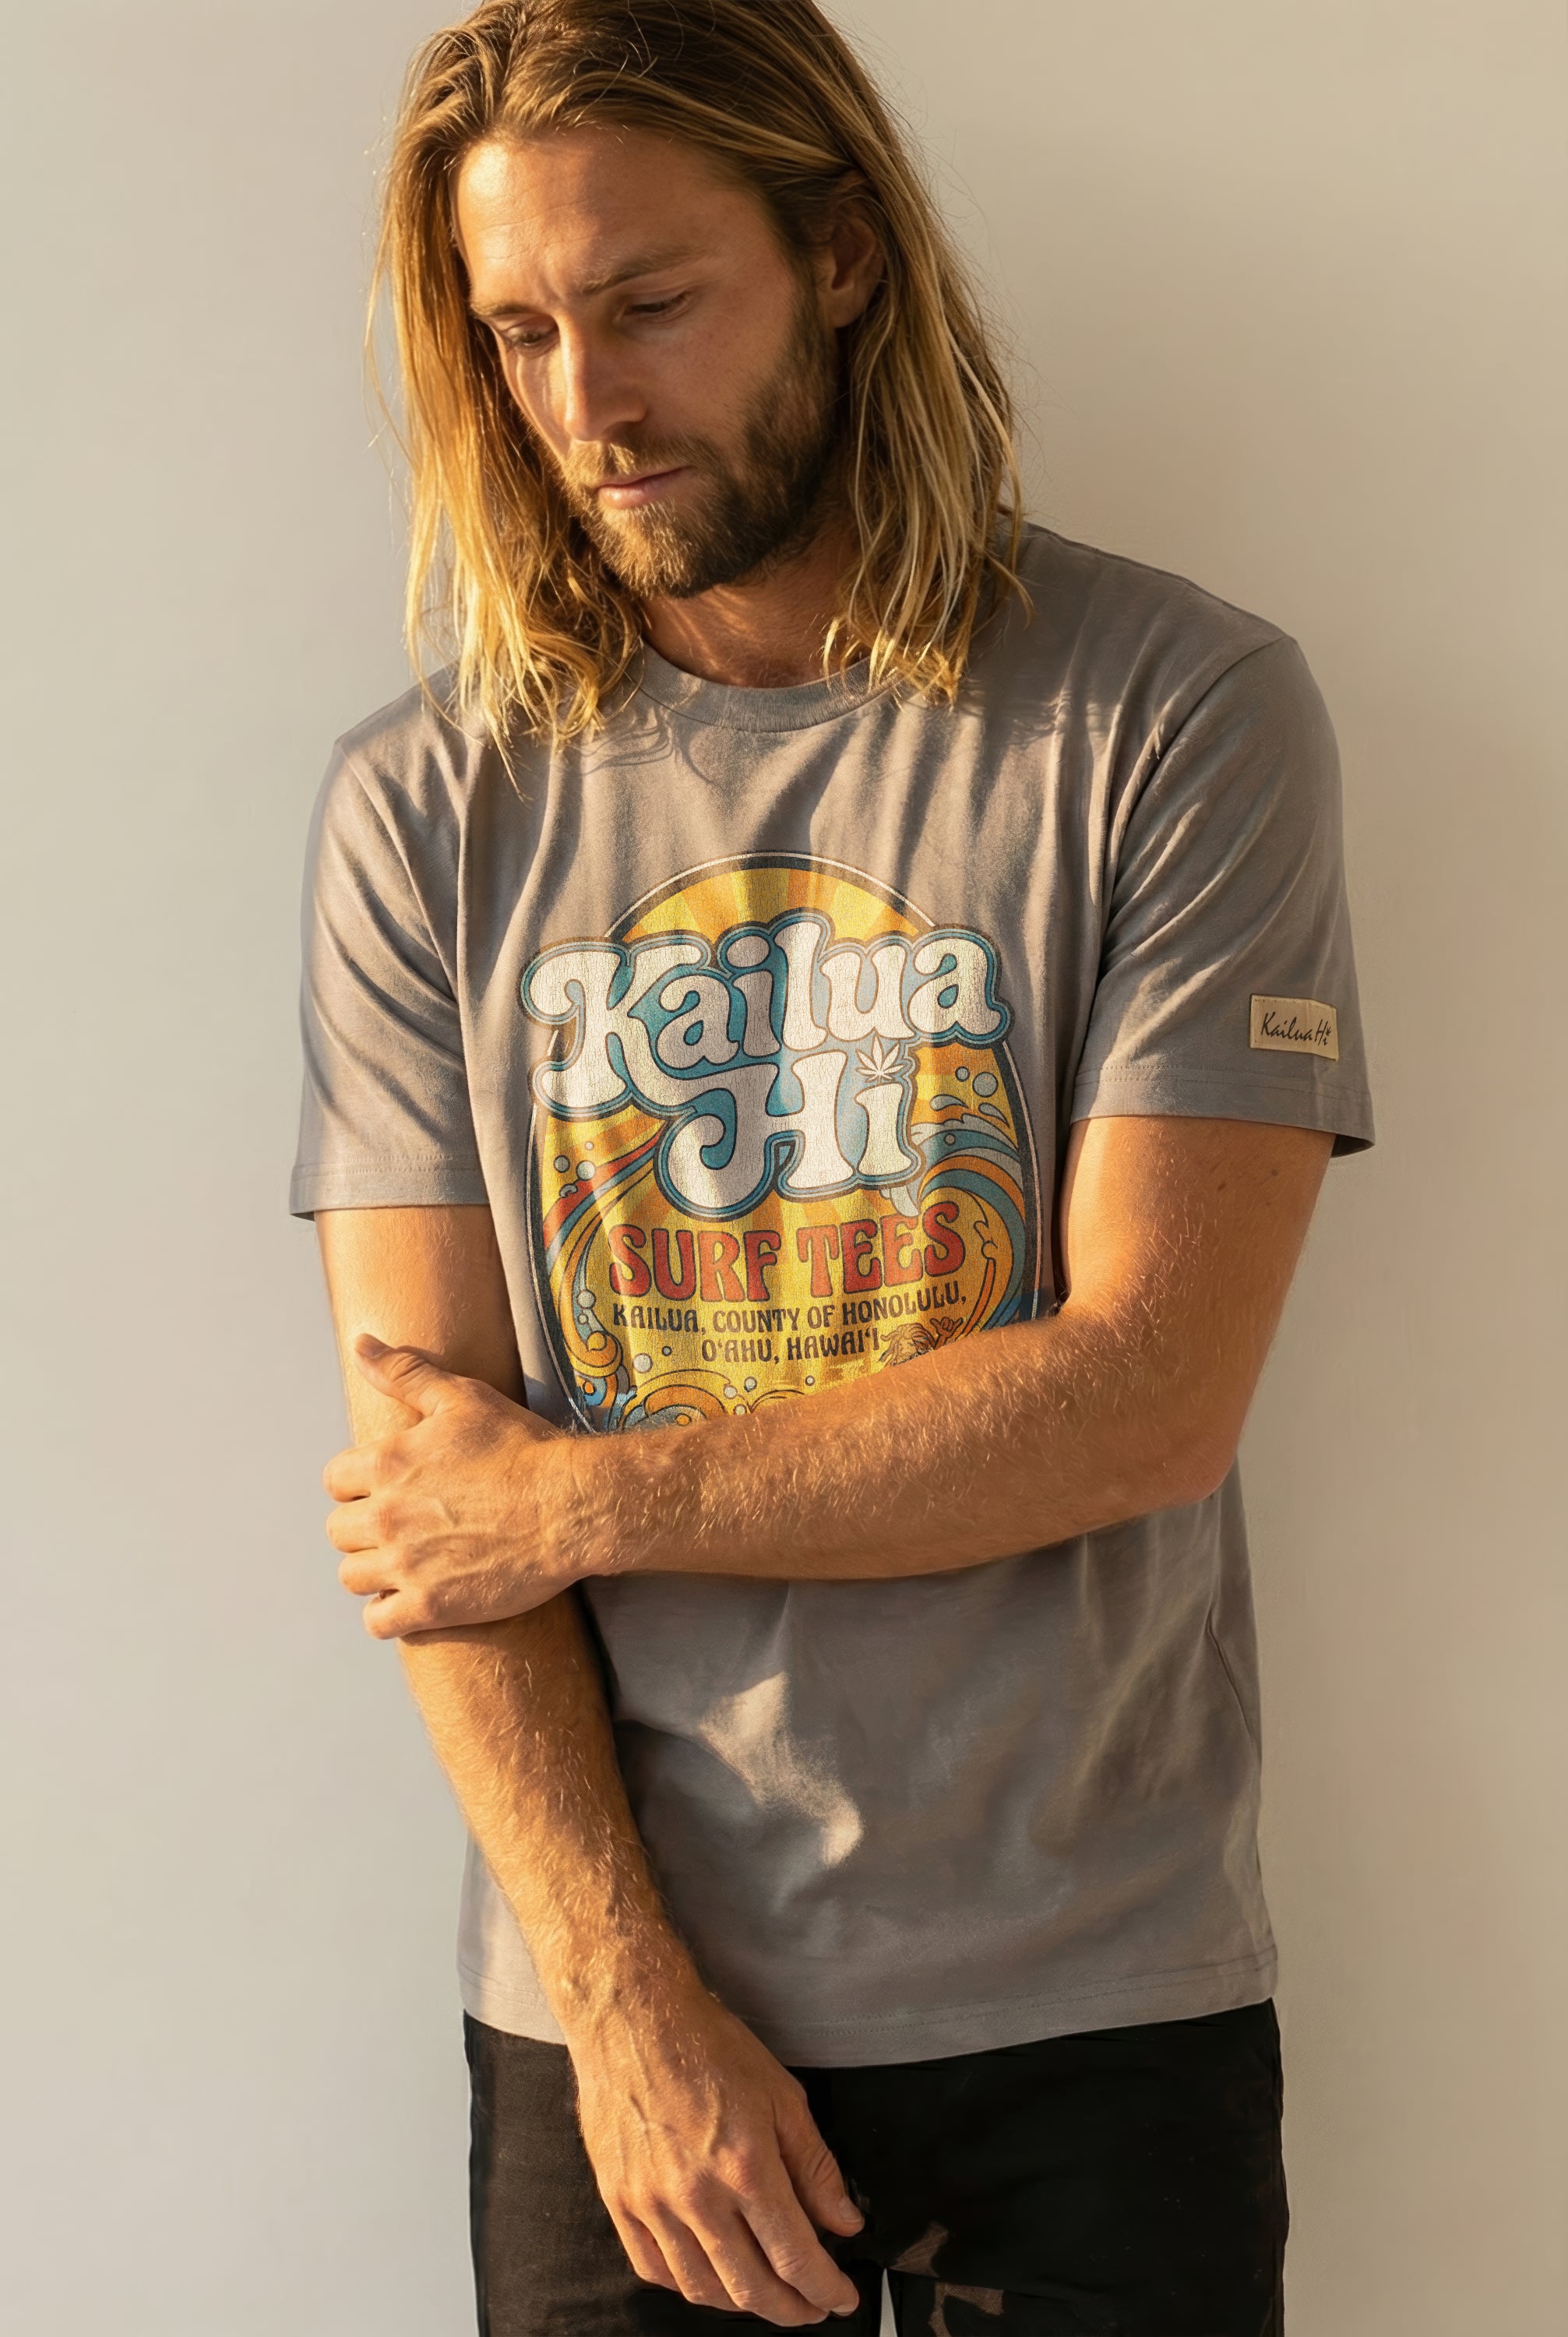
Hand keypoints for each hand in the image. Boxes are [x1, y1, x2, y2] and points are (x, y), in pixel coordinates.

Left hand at [323, 1334, 583, 1637]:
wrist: (570, 1505)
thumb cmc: (521, 1449)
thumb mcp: (462, 1398)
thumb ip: (404, 1372)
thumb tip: (361, 1344)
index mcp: (387, 1463)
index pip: (335, 1481)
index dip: (360, 1484)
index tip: (390, 1489)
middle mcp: (386, 1516)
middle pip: (339, 1531)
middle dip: (365, 1528)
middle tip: (404, 1527)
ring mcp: (405, 1565)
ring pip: (352, 1576)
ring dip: (374, 1571)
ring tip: (409, 1562)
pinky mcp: (430, 1606)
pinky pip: (378, 1621)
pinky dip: (389, 1613)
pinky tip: (414, 1598)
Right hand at [569, 1978, 866, 2325]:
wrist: (634, 2019)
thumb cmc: (710, 2046)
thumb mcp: (782, 2096)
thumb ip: (816, 2168)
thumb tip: (845, 2223)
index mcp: (745, 2166)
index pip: (795, 2257)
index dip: (825, 2289)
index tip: (841, 2298)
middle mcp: (697, 2195)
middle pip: (750, 2287)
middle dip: (791, 2309)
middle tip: (811, 2307)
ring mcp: (652, 2203)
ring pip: (702, 2289)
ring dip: (742, 2304)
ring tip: (766, 2295)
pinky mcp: (619, 2201)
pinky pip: (655, 2268)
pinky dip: (689, 2286)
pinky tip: (710, 2277)